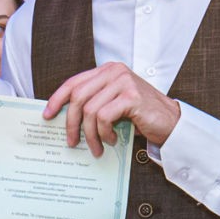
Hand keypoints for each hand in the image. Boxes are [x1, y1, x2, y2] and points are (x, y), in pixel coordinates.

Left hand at [43, 62, 181, 156]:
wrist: (171, 123)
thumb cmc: (141, 116)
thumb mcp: (114, 104)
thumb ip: (94, 103)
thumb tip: (65, 118)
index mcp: (107, 70)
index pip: (74, 82)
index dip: (57, 99)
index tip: (47, 115)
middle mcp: (114, 71)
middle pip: (78, 96)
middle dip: (71, 123)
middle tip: (71, 142)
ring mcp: (123, 82)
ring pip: (90, 110)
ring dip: (90, 134)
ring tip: (97, 148)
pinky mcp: (131, 96)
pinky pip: (104, 117)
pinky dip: (104, 133)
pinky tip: (112, 140)